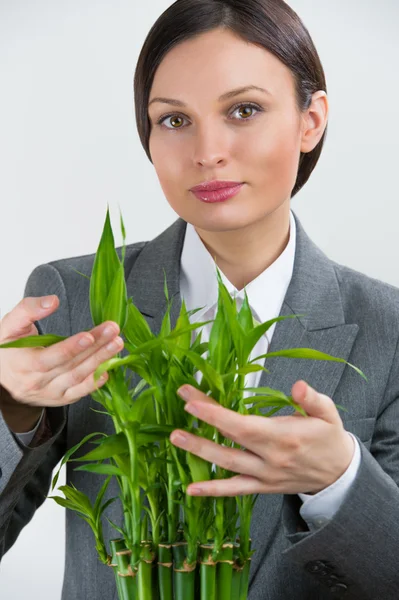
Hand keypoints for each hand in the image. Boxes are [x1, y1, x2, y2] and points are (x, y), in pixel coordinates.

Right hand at [0, 295, 123, 407]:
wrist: (1, 380)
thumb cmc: (7, 348)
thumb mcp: (9, 325)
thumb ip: (29, 309)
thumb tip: (53, 301)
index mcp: (23, 364)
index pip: (51, 357)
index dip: (71, 347)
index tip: (89, 336)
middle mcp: (37, 382)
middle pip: (71, 365)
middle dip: (95, 347)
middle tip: (114, 331)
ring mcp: (50, 393)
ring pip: (79, 378)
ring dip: (101, 361)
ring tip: (117, 343)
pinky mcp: (60, 399)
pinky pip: (80, 392)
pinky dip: (95, 382)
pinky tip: (109, 368)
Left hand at [170, 380, 354, 496]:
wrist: (339, 475)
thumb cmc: (329, 438)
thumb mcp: (328, 414)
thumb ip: (312, 399)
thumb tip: (298, 386)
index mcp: (284, 437)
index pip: (243, 425)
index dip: (216, 414)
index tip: (193, 401)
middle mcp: (270, 459)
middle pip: (230, 439)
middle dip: (203, 423)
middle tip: (182, 406)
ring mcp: (264, 475)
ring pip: (227, 465)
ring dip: (200, 451)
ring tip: (176, 438)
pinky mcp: (262, 486)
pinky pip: (235, 490)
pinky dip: (212, 491)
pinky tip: (191, 490)